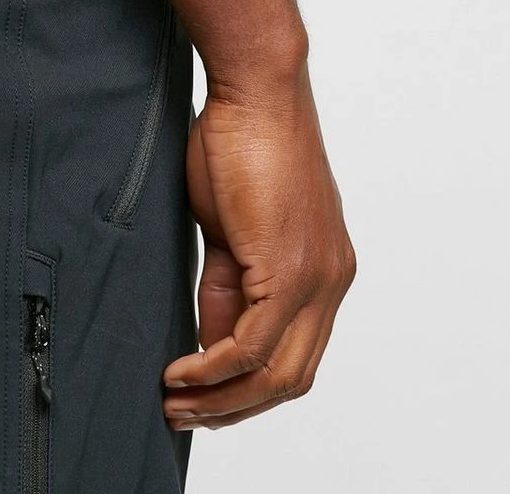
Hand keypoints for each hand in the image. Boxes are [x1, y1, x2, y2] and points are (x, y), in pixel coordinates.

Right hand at [162, 65, 355, 429]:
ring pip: (279, 372)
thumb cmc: (240, 145)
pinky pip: (253, 344)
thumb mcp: (232, 228)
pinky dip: (214, 369)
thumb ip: (228, 283)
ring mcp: (317, 278)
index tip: (203, 397)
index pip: (294, 352)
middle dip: (236, 408)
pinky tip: (182, 373)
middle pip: (293, 377)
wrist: (256, 94)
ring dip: (224, 400)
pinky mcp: (290, 269)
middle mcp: (332, 281)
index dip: (248, 386)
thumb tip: (211, 338)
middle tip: (186, 415)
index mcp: (324, 270)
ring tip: (177, 405)